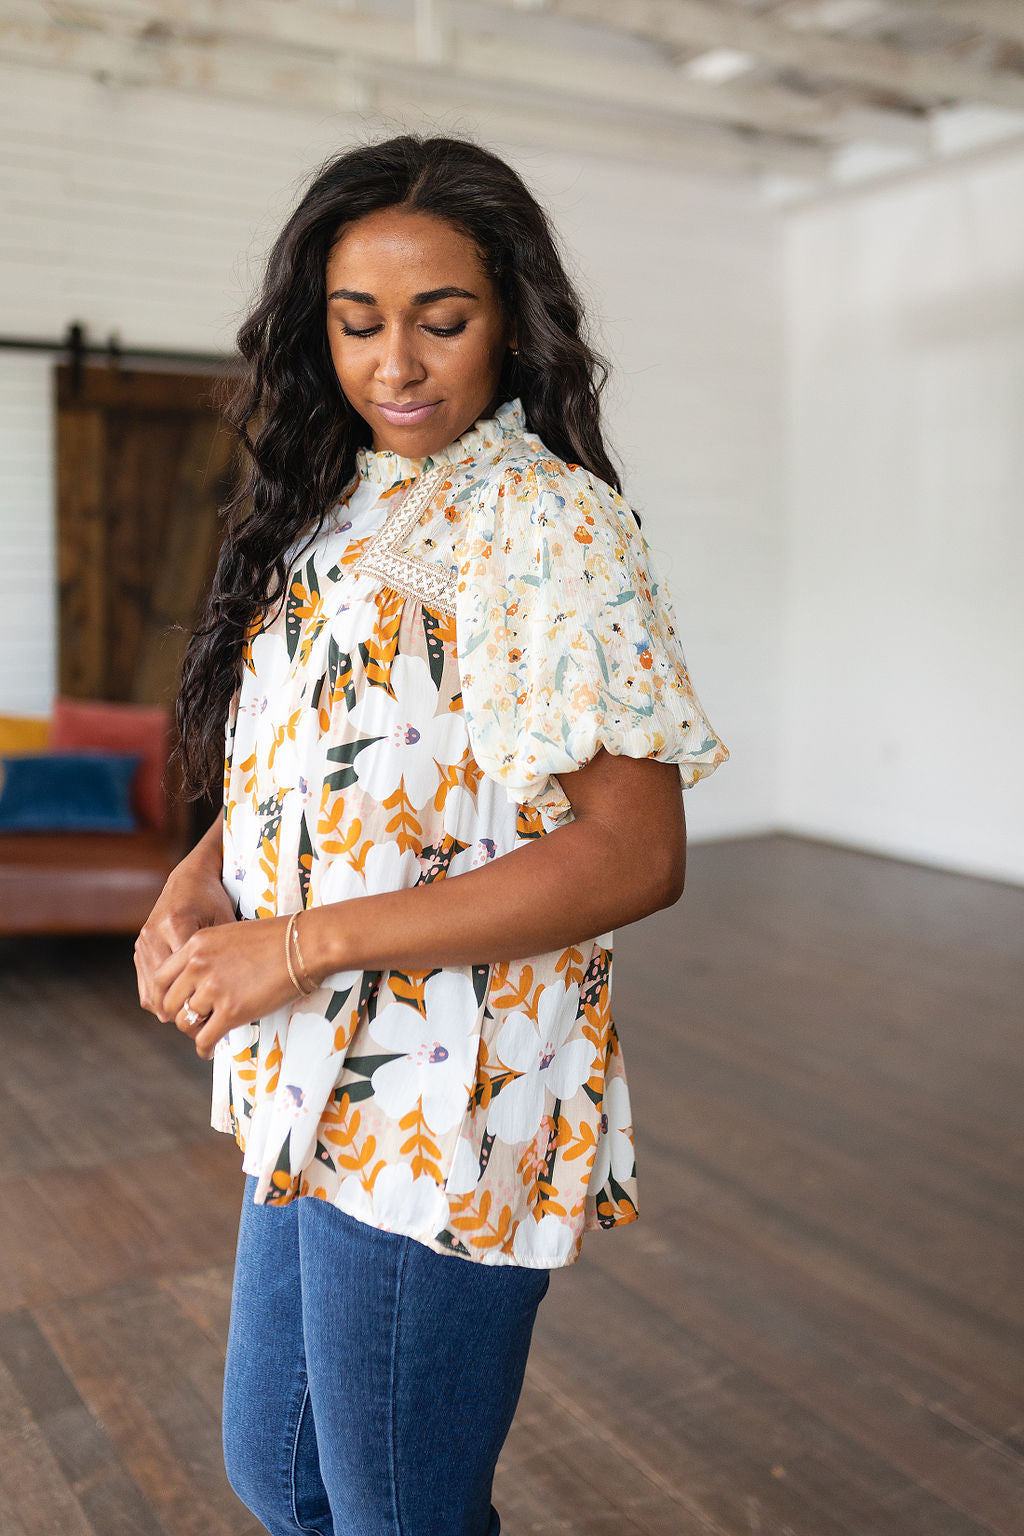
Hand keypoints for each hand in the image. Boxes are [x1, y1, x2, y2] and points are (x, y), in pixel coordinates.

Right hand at [135, 861, 236, 1021]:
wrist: (188, 880)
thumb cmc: (214, 900)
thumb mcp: (226, 921)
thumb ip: (228, 952)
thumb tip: (244, 986)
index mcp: (178, 924)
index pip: (185, 976)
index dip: (200, 1000)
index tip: (215, 1017)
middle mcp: (155, 933)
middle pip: (165, 989)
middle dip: (182, 1011)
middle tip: (202, 1027)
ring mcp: (143, 941)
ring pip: (151, 991)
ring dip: (169, 1009)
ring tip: (191, 1021)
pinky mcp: (139, 948)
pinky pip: (145, 985)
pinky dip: (160, 1000)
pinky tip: (179, 1007)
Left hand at [150, 912, 305, 1060]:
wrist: (303, 944)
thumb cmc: (275, 938)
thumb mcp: (229, 935)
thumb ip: (208, 955)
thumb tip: (199, 979)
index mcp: (196, 944)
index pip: (161, 977)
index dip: (167, 996)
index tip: (178, 1004)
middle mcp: (198, 965)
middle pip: (170, 1002)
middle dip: (180, 1015)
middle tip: (194, 1021)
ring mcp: (214, 989)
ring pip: (186, 1023)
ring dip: (195, 1031)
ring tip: (206, 1033)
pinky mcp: (232, 1011)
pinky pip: (205, 1039)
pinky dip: (205, 1048)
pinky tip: (211, 1049)